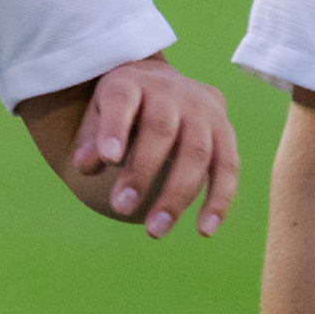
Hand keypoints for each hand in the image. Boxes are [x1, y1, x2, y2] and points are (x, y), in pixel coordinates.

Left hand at [70, 55, 242, 237]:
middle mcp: (170, 92)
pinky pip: (228, 168)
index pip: (122, 100)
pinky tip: (204, 229)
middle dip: (141, 172)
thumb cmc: (123, 109)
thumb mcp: (99, 113)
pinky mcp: (226, 134)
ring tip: (155, 231)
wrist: (165, 86)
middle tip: (120, 208)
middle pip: (160, 130)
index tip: (107, 159)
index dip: (115, 128)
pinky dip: (219, 200)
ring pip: (196, 153)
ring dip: (177, 195)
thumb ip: (93, 139)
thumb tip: (86, 166)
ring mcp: (203, 112)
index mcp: (131, 82)